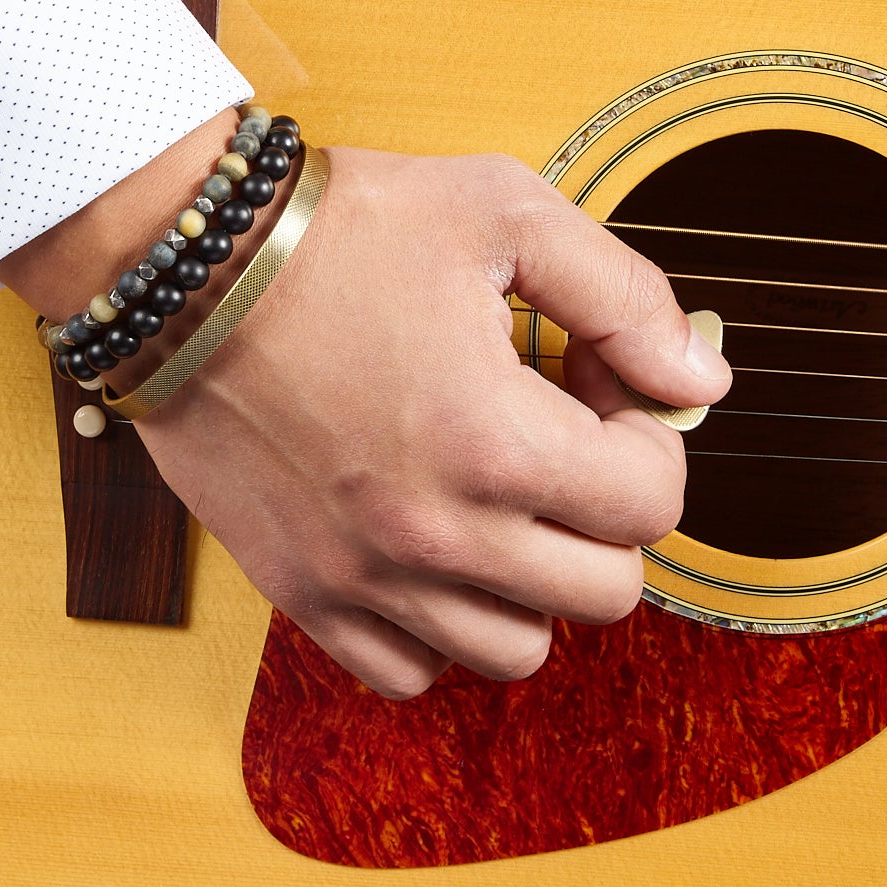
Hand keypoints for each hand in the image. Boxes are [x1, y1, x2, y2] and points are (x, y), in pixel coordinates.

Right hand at [131, 146, 730, 698]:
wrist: (185, 264)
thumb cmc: (339, 230)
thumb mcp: (503, 214)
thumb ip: (623, 295)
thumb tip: (701, 381)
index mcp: (498, 439)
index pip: (652, 501)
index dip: (648, 437)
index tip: (597, 388)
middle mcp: (437, 530)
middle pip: (604, 591)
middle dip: (607, 514)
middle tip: (560, 443)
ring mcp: (366, 574)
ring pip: (515, 650)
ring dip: (534, 581)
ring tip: (498, 500)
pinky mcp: (304, 591)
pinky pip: (407, 672)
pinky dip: (440, 629)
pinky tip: (431, 548)